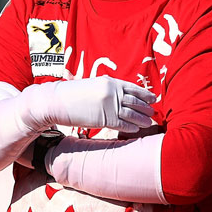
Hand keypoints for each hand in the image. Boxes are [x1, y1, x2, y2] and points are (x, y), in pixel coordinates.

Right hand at [22, 76, 156, 133]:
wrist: (58, 101)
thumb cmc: (72, 94)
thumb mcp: (93, 85)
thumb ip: (106, 88)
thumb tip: (117, 94)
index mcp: (110, 82)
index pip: (132, 88)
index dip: (144, 93)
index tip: (152, 97)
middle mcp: (113, 92)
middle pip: (135, 100)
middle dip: (146, 107)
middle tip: (153, 111)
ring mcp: (110, 105)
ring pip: (132, 113)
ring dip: (142, 118)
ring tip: (149, 122)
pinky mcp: (105, 119)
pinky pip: (123, 124)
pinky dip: (132, 127)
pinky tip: (137, 129)